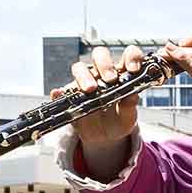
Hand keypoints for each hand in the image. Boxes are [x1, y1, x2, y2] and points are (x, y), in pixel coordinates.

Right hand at [50, 45, 141, 179]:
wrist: (106, 137)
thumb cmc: (120, 120)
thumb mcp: (128, 116)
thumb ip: (130, 105)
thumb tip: (133, 95)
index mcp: (121, 74)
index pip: (127, 55)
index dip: (131, 56)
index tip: (133, 69)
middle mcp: (101, 73)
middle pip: (100, 55)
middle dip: (105, 64)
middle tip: (111, 80)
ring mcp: (84, 83)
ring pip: (79, 68)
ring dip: (84, 76)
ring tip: (90, 89)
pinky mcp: (70, 97)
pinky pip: (60, 91)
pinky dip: (58, 91)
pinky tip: (58, 94)